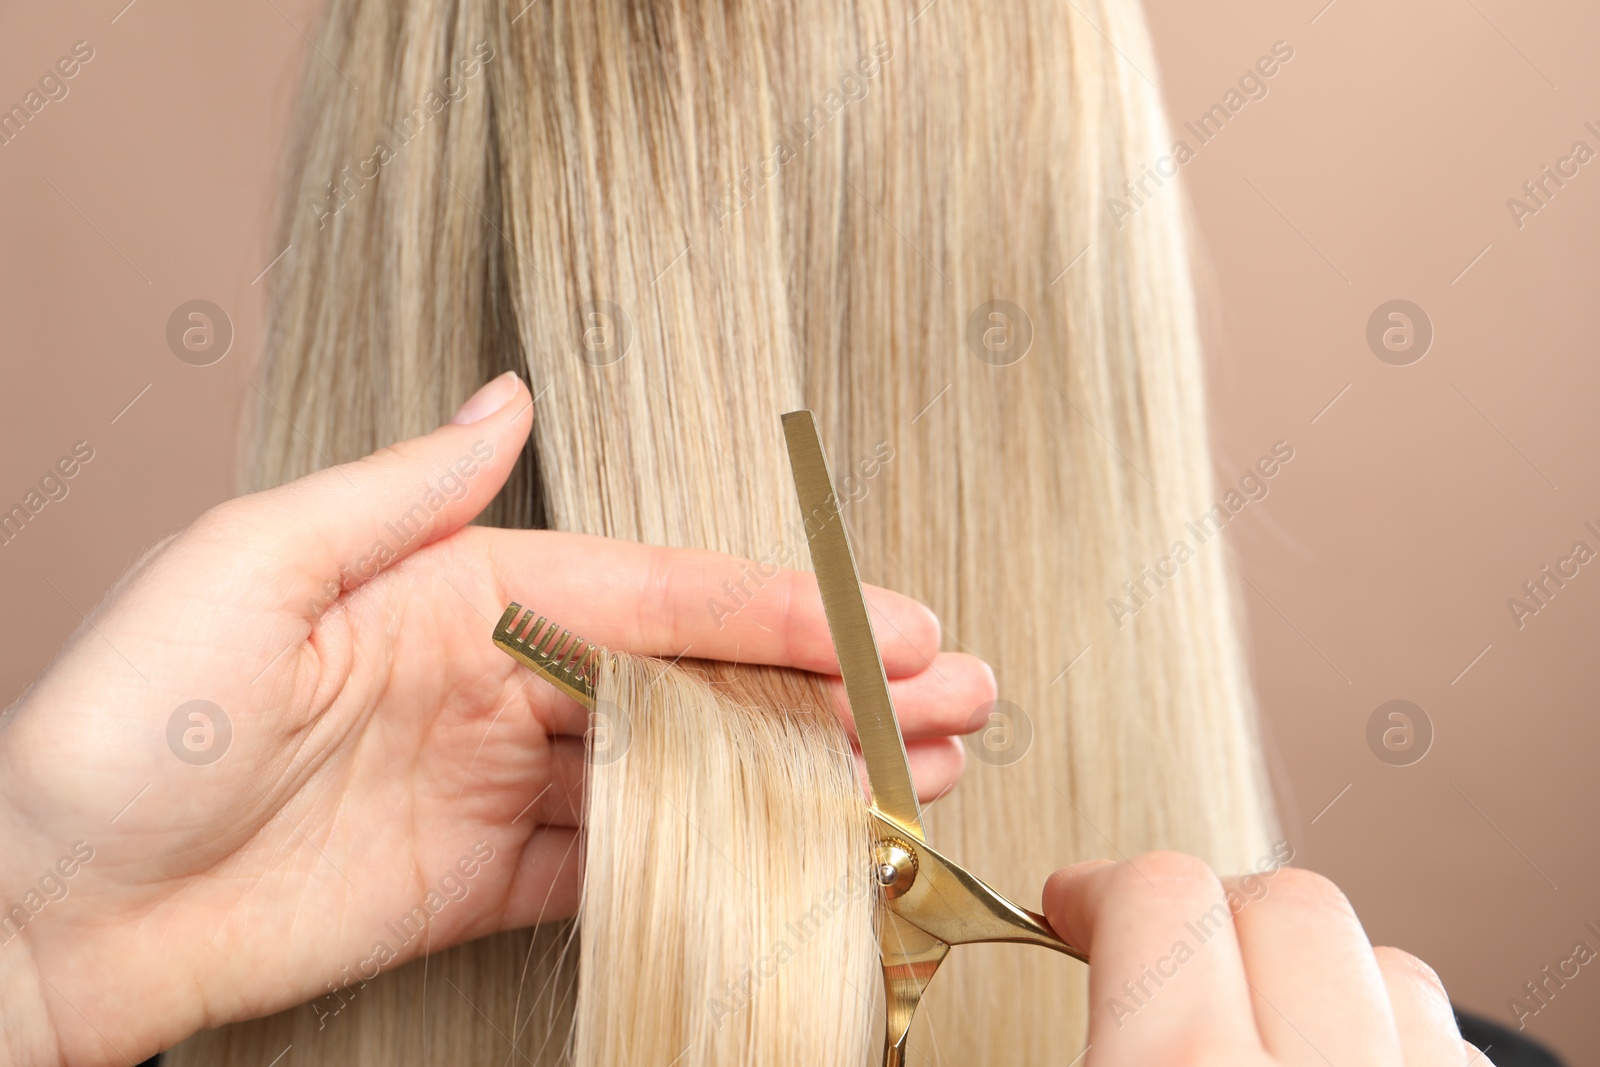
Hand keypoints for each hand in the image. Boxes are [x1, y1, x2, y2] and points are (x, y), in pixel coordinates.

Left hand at [0, 372, 988, 1065]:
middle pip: (699, 681)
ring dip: (803, 771)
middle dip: (834, 689)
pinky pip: (624, 862)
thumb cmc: (128, 725)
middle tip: (958, 701)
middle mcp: (496, 679)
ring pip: (686, 771)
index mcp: (457, 589)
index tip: (893, 627)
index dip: (781, 610)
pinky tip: (800, 849)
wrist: (42, 911)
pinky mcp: (485, 880)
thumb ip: (406, 490)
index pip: (657, 594)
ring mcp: (500, 784)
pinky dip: (717, 855)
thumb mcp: (252, 565)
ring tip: (917, 771)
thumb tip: (504, 396)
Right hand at [1042, 852, 1486, 1064]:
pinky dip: (1390, 1041)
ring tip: (1249, 1018)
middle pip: (1285, 907)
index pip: (1162, 899)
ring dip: (1316, 973)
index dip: (1099, 889)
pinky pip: (1453, 1053)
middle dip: (1205, 914)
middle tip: (1152, 955)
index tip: (1077, 906)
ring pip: (1393, 970)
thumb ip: (1068, 1028)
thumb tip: (1024, 960)